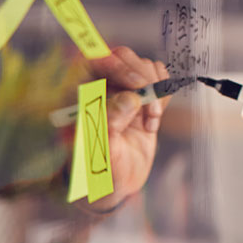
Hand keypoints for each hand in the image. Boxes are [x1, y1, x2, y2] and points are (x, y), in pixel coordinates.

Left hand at [83, 46, 170, 211]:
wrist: (114, 185)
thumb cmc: (97, 171)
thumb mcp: (99, 152)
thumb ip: (109, 122)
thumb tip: (129, 98)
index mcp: (78, 95)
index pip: (93, 59)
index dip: (117, 65)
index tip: (137, 85)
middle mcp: (99, 88)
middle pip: (123, 57)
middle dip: (142, 78)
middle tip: (150, 105)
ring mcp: (122, 91)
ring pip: (144, 66)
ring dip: (155, 91)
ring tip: (151, 120)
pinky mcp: (142, 98)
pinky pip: (159, 80)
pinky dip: (164, 94)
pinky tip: (155, 117)